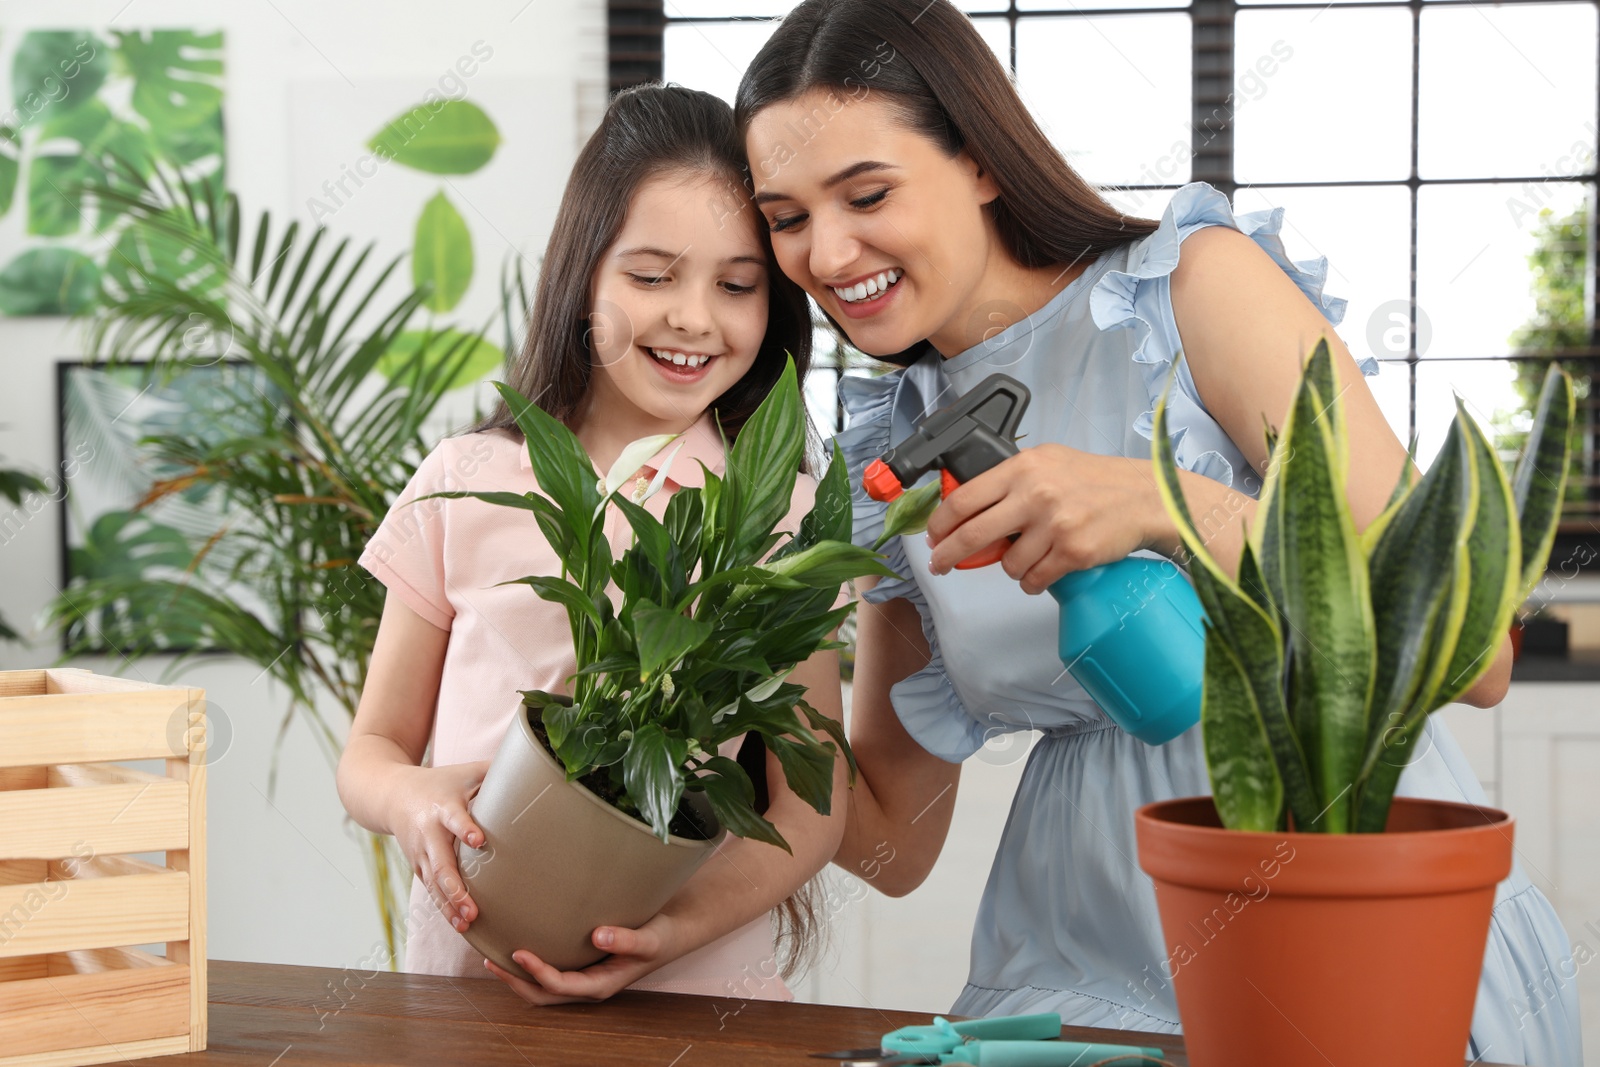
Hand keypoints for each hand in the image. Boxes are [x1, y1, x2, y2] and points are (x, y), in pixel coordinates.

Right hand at [390, 760, 490, 935]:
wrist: (391, 794)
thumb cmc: (441, 781)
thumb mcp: (465, 771)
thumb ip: (497, 769)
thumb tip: (537, 761)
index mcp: (442, 806)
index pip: (454, 818)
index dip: (465, 828)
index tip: (478, 841)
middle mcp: (428, 833)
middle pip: (440, 863)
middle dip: (455, 887)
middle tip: (472, 908)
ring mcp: (420, 854)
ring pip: (434, 884)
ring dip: (449, 905)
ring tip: (467, 924)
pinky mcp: (418, 867)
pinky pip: (431, 891)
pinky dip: (444, 909)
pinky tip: (460, 926)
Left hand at [483, 919, 676, 1004]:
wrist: (672, 934)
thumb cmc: (661, 936)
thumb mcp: (649, 938)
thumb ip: (626, 939)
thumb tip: (598, 935)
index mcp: (601, 984)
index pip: (560, 986)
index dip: (536, 972)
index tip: (518, 952)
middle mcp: (588, 986)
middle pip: (543, 995)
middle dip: (515, 982)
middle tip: (491, 960)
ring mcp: (584, 978)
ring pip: (543, 989)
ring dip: (518, 978)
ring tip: (494, 957)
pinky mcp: (582, 966)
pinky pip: (550, 974)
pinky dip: (530, 967)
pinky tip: (519, 948)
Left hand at [925, 444, 1159, 594]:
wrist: (1143, 496)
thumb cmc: (1094, 480)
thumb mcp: (1047, 462)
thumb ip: (1009, 479)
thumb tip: (968, 503)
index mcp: (1023, 468)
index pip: (964, 499)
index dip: (940, 523)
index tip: (933, 536)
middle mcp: (1035, 494)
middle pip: (972, 535)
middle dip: (947, 556)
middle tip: (940, 565)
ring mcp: (1055, 525)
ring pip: (1007, 564)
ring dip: (1011, 568)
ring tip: (1029, 556)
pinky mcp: (1072, 553)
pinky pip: (1033, 579)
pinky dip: (1031, 581)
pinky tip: (1042, 571)